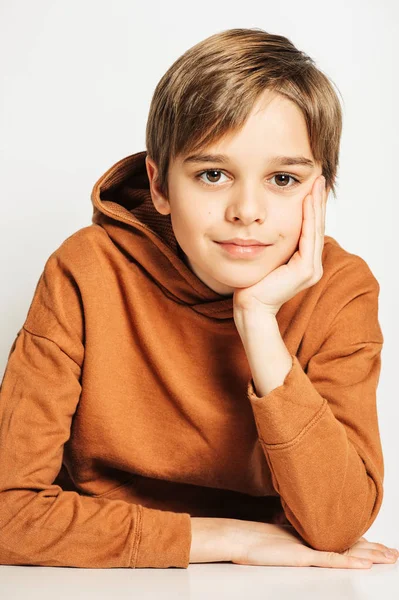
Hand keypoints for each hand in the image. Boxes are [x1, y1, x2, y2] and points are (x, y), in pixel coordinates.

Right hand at [229, 519, 398, 568]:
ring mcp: (309, 546)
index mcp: (310, 535)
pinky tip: (365, 563)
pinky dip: (350, 561)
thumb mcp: (279, 540)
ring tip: (391, 558)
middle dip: (375, 549)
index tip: (378, 545)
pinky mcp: (304, 556)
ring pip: (348, 550)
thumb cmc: (253, 541)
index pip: (342, 539)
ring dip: (372, 555)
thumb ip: (294, 539)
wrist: (239, 537)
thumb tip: (299, 538)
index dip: (362, 542)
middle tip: (394, 553)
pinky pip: (332, 560)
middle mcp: (314, 538)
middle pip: (351, 543)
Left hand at [233, 175, 326, 316]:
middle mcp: (312, 265)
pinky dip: (308, 217)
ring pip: (314, 228)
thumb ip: (273, 243)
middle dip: (317, 200)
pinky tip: (307, 200)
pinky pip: (308, 237)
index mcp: (304, 263)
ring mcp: (311, 268)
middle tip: (319, 177)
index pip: (309, 229)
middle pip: (316, 226)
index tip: (311, 185)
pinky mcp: (305, 270)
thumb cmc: (252, 284)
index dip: (312, 207)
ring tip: (316, 183)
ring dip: (316, 204)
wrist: (250, 306)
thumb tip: (265, 224)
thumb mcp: (265, 257)